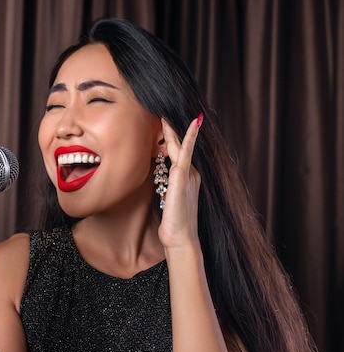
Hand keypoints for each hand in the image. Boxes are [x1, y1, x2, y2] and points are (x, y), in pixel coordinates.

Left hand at [157, 115, 202, 250]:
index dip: (173, 139)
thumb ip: (166, 187)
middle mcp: (190, 173)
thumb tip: (159, 181)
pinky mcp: (182, 176)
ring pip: (180, 146)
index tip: (166, 126)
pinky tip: (192, 124)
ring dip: (173, 130)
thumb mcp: (167, 201)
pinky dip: (189, 137)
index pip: (178, 153)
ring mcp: (188, 174)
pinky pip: (187, 151)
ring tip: (165, 115)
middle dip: (172, 130)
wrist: (180, 238)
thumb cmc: (173, 223)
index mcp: (186, 178)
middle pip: (179, 146)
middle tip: (163, 114)